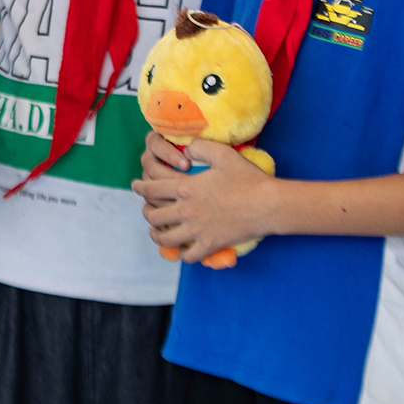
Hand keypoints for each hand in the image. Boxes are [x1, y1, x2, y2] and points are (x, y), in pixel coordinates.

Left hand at [130, 137, 276, 264]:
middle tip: (147, 209)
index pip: (151, 189)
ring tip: (156, 232)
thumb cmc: (247, 178)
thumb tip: (185, 148)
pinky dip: (181, 254)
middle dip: (146, 212)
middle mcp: (187, 210)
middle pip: (152, 215)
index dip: (139, 187)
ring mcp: (197, 230)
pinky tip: (181, 249)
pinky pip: (187, 256)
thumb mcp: (222, 154)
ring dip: (156, 235)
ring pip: (165, 238)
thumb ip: (199, 147)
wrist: (268, 204)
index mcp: (186, 188)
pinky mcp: (210, 244)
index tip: (135, 186)